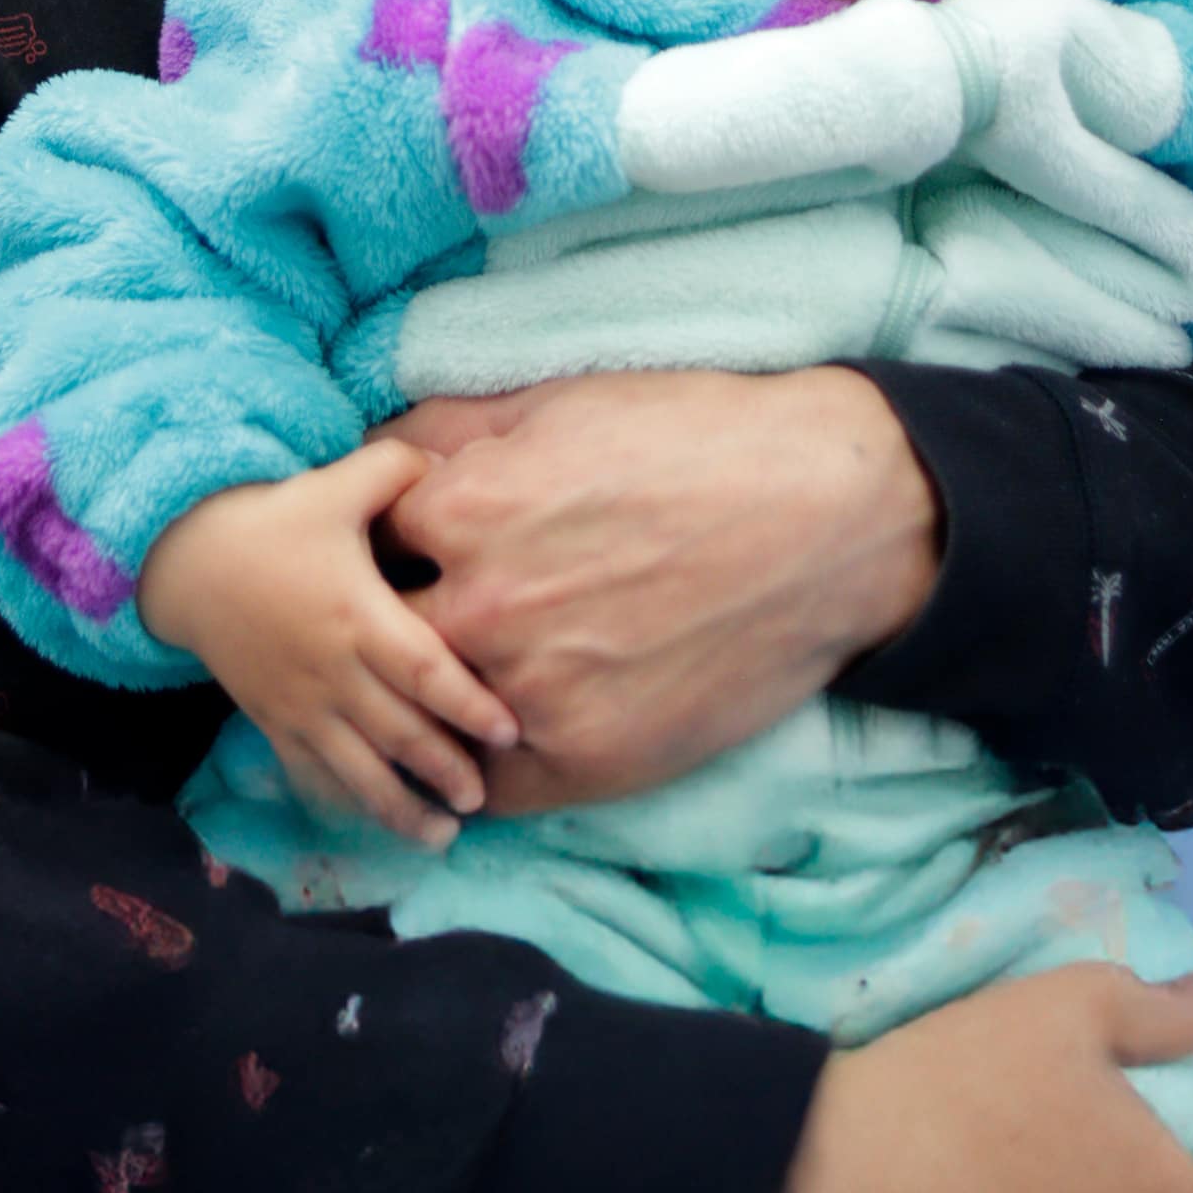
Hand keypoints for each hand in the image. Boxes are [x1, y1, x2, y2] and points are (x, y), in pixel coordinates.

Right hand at [137, 441, 521, 847]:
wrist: (188, 560)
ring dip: (400, 807)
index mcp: (356, 613)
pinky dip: (344, 803)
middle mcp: (331, 669)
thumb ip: (401, 471)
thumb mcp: (337, 483)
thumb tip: (459, 468)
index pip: (423, 669)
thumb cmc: (275, 520)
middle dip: (445, 771)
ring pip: (356, 770)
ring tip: (443, 836)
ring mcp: (299, 704)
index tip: (510, 731)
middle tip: (484, 798)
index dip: (468, 704)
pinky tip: (376, 824)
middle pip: (398, 732)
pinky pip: (311, 774)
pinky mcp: (274, 721)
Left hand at [379, 368, 940, 813]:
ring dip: (431, 709)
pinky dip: (484, 770)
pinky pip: (491, 789)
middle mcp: (484, 608)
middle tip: (411, 630)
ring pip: (429, 722)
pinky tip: (500, 741)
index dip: (381, 549)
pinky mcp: (588, 760)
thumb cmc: (699, 442)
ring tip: (446, 697)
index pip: (364, 546)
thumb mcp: (562, 403)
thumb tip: (374, 453)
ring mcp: (534, 693)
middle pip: (380, 642)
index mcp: (466, 509)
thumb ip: (451, 430)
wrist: (829, 518)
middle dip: (388, 633)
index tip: (399, 559)